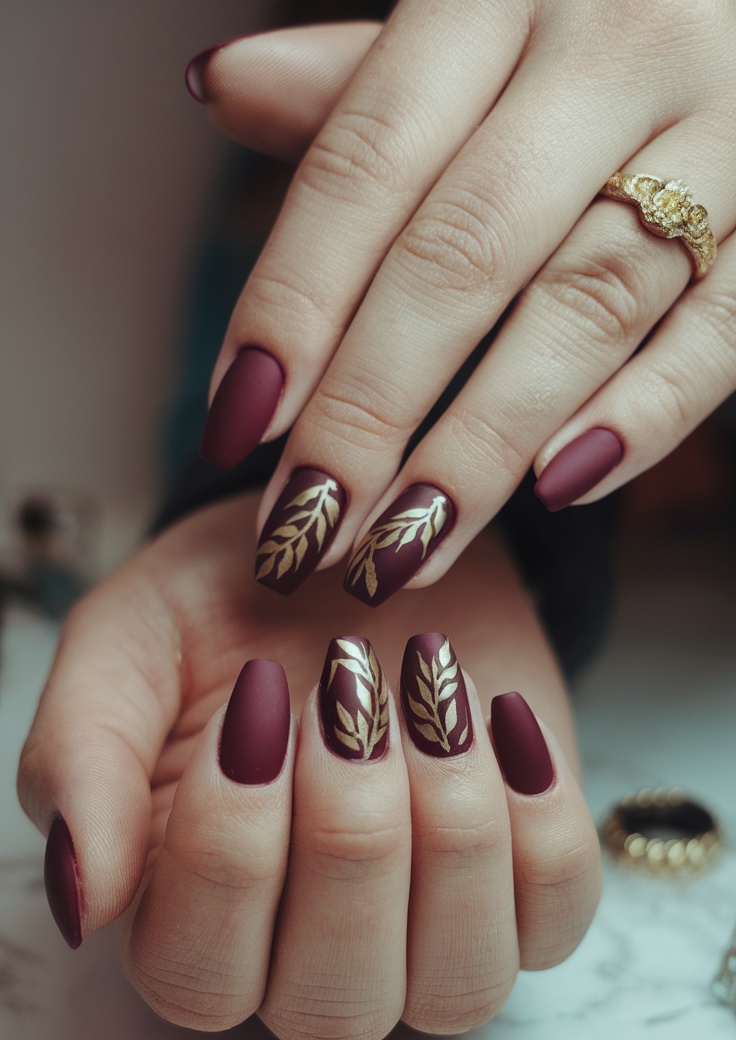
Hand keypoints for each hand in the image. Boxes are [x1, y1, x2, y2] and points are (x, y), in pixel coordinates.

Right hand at [18, 495, 599, 1039]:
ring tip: (432, 691)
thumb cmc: (229, 612)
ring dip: (451, 824)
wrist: (359, 548)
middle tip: (348, 685)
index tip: (254, 701)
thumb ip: (81, 762)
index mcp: (185, 922)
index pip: (200, 973)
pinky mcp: (527, 896)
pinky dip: (541, 812)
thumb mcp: (125, 649)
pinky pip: (557, 917)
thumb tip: (82, 900)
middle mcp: (308, 965)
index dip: (231, 847)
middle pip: (334, 1002)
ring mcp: (430, 945)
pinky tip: (500, 712)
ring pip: (457, 985)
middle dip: (349, 831)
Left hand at [188, 6, 735, 603]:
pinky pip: (719, 332)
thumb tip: (221, 87)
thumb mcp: (478, 25)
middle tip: (306, 525)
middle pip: (461, 253)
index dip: (293, 301)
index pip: (366, 162)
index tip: (237, 424)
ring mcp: (720, 129)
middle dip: (370, 407)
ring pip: (582, 305)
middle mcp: (612, 48)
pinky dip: (642, 417)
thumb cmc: (596, 23)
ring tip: (404, 547)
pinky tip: (558, 491)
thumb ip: (362, 79)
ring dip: (481, 444)